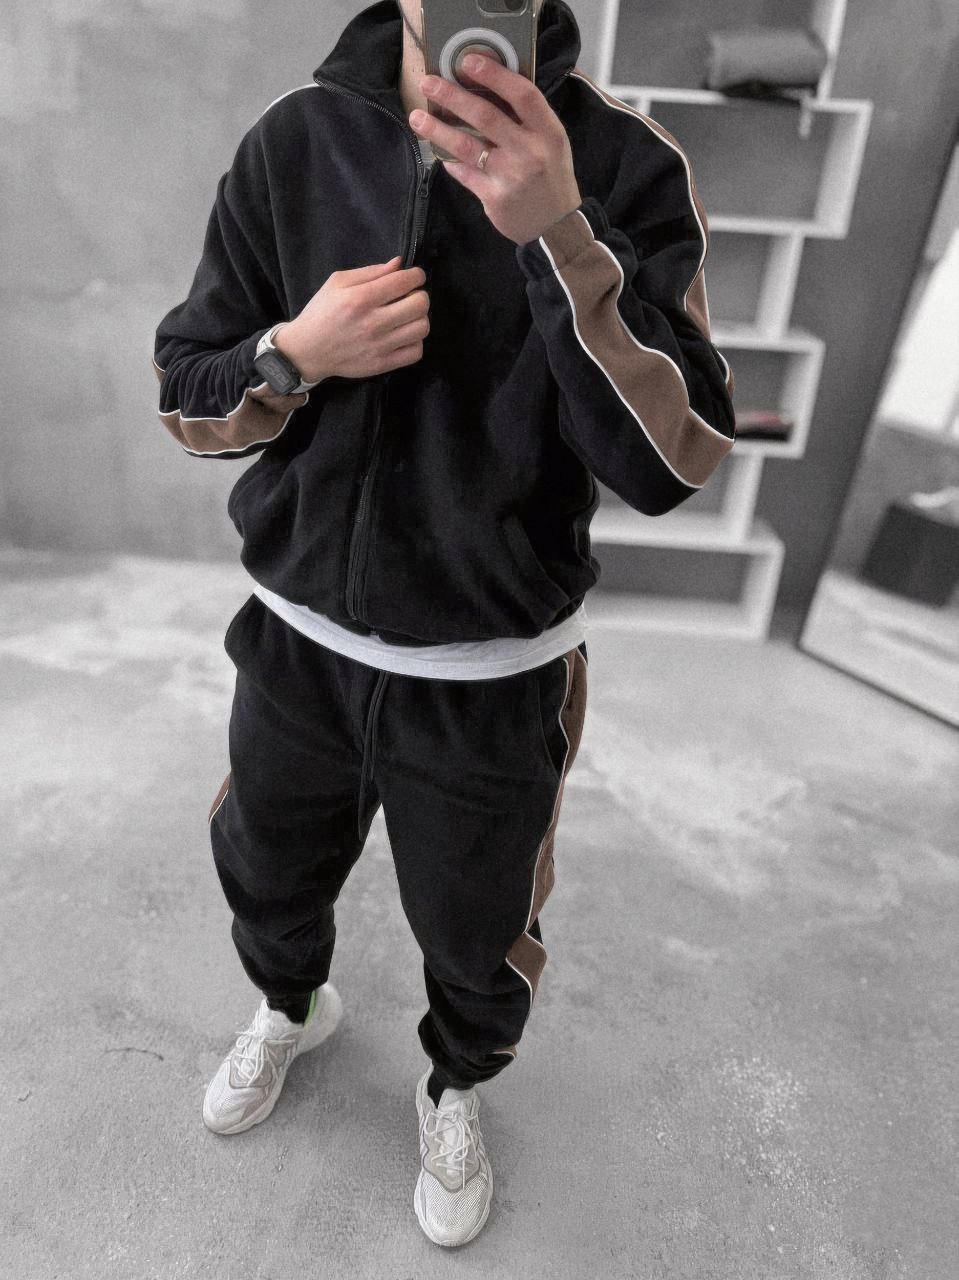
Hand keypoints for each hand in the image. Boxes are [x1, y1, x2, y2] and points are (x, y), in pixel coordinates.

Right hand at [276, 257, 430, 381]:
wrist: (307, 351)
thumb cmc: (322, 312)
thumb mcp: (337, 283)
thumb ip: (370, 272)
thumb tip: (399, 264)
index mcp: (360, 298)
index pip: (404, 282)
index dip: (417, 275)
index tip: (414, 276)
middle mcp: (372, 323)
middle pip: (419, 304)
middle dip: (420, 295)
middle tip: (409, 297)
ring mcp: (379, 346)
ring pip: (422, 328)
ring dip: (419, 318)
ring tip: (406, 317)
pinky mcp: (382, 364)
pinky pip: (416, 352)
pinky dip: (415, 341)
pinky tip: (403, 335)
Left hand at [409, 53, 581, 246]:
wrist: (556, 226)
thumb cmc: (551, 176)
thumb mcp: (551, 142)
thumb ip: (527, 119)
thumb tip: (488, 88)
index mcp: (548, 131)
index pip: (522, 95)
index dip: (495, 75)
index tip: (468, 61)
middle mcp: (530, 151)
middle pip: (486, 116)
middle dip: (453, 96)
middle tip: (429, 83)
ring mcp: (510, 176)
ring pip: (467, 146)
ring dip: (438, 129)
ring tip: (416, 117)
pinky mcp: (494, 198)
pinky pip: (465, 173)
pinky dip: (451, 162)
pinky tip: (440, 154)